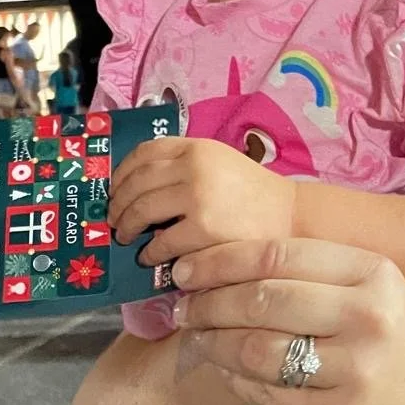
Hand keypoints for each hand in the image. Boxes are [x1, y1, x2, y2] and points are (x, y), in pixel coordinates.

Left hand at [109, 138, 296, 262]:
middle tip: (113, 219)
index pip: (146, 151)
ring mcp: (199, 197)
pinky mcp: (204, 228)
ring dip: (126, 226)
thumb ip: (184, 167)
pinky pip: (161, 241)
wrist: (291, 218)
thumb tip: (134, 189)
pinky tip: (149, 257)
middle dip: (118, 203)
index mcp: (198, 147)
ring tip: (126, 237)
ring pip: (142, 210)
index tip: (113, 188)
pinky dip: (149, 252)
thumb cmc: (253, 196)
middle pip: (137, 182)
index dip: (122, 171)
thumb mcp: (219, 166)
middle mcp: (195, 166)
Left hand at [171, 238, 404, 404]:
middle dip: (208, 301)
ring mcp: (353, 372)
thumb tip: (220, 264)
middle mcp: (369, 318)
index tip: (187, 268)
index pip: (280, 255)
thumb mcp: (375, 299)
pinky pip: (263, 394)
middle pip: (262, 300)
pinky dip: (235, 381)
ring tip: (199, 338)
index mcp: (377, 276)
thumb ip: (313, 277)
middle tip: (183, 306)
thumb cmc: (397, 355)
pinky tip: (229, 373)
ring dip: (213, 343)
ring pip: (254, 350)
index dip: (221, 259)